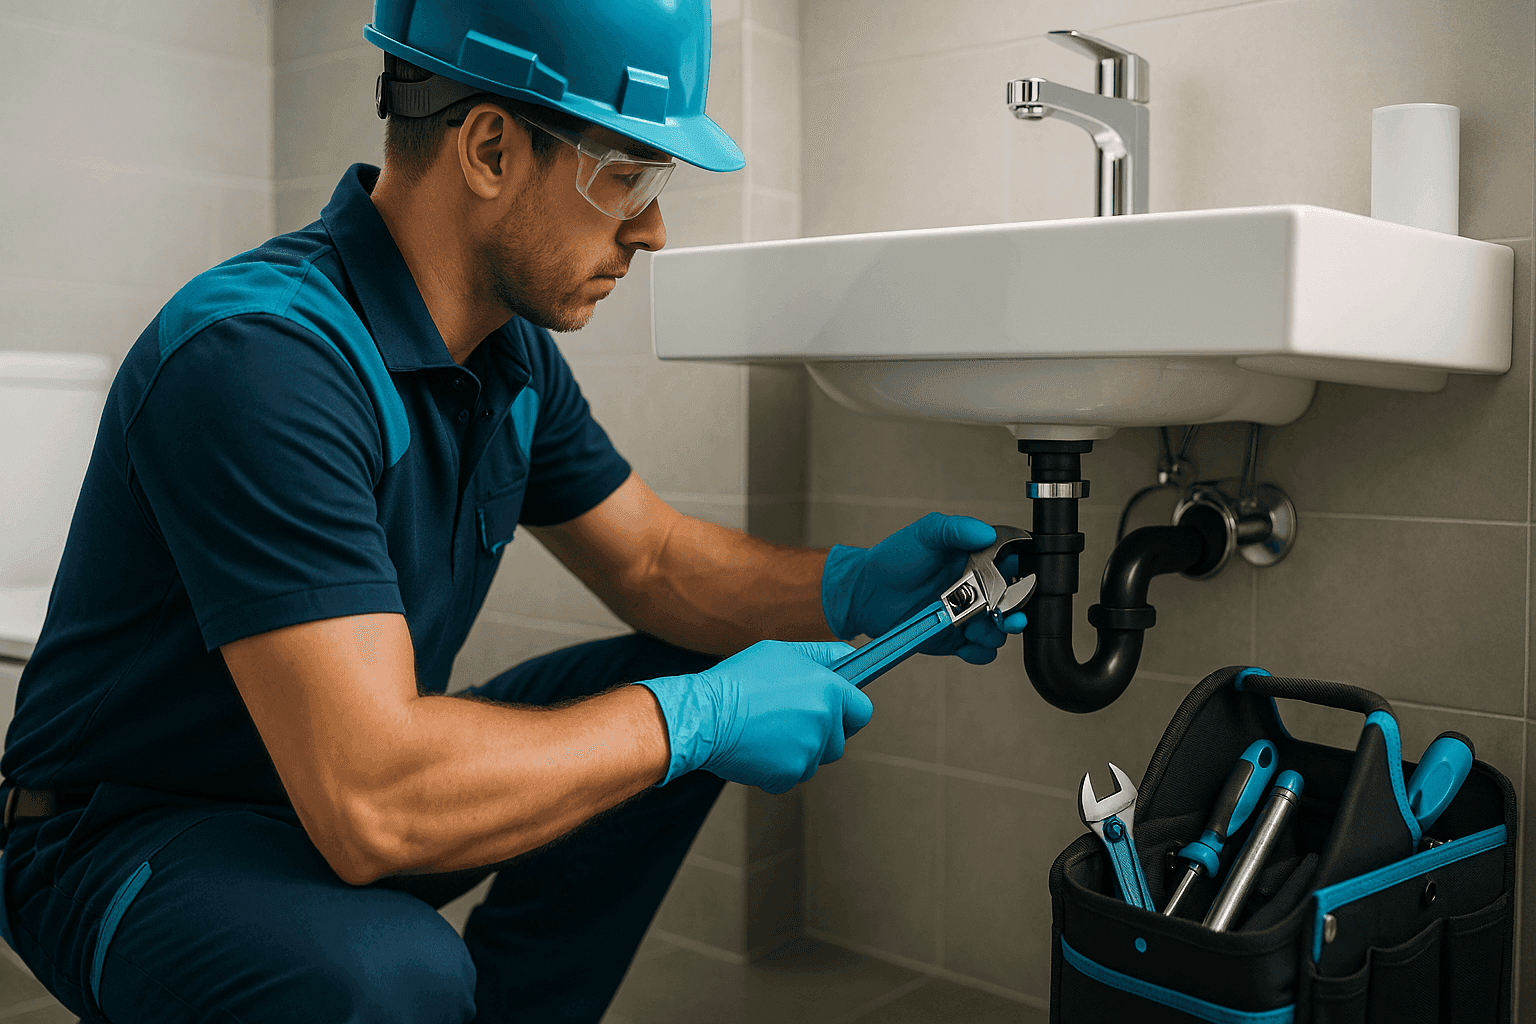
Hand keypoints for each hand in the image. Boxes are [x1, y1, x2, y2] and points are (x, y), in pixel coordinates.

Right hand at [640, 640, 872, 793]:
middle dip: (819, 736)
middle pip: (838, 741)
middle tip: (786, 721)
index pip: (862, 711)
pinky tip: (756, 749)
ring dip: (797, 752)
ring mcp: (807, 751)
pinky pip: (791, 776)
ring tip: (766, 732)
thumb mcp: (781, 653)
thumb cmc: (737, 681)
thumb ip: (820, 655)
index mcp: (827, 689)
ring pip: (814, 761)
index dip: (848, 713)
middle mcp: (824, 721)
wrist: (703, 715)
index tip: (835, 714)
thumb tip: (848, 656)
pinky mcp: (788, 774)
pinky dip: (776, 770)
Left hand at [821, 512, 1027, 663]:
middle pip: (1014, 601)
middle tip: (1011, 615)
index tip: (1019, 576)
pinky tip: (968, 644)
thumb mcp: (925, 533)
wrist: (866, 592)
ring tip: (979, 628)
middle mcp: (977, 588)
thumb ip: (956, 529)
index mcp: (975, 559)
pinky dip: (981, 652)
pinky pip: (981, 652)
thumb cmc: (894, 558)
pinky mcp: (955, 639)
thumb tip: (987, 532)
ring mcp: (967, 615)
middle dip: (1018, 610)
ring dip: (997, 631)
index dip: (1022, 571)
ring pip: (1000, 629)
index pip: (1013, 564)